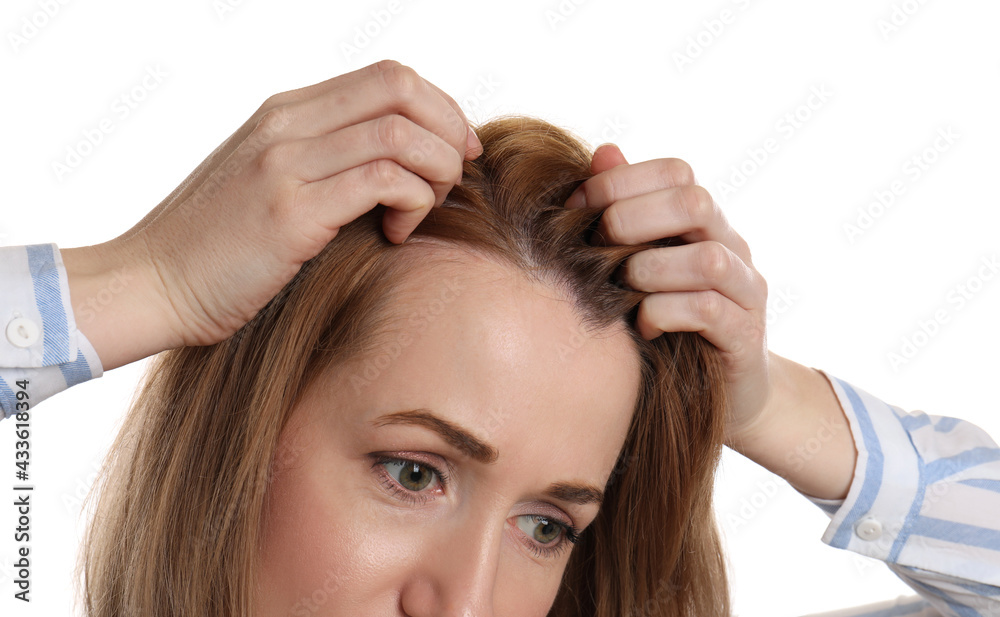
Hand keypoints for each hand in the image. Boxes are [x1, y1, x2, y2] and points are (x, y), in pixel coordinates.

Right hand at [65, 59, 482, 370]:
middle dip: (449, 130)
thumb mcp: (268, 183)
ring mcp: (286, 164)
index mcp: (285, 112)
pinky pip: (382, 180)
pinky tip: (397, 233)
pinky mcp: (291, 212)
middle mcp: (287, 125)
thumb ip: (323, 161)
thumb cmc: (216, 246)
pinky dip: (411, 202)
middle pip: (402, 89)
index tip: (455, 150)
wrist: (149, 283)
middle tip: (454, 177)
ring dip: (436, 170)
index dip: (439, 107)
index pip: (388, 77)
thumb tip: (400, 168)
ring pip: (400, 134)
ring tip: (426, 208)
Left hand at [564, 144, 769, 445]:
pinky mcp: (745, 336)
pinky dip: (666, 313)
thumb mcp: (645, 264)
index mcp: (705, 222)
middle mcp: (733, 247)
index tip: (576, 205)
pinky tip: (641, 326)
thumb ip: (628, 210)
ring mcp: (745, 292)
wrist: (729, 392)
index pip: (677, 172)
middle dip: (634, 218)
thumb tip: (603, 151)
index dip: (623, 180)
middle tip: (597, 244)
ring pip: (707, 259)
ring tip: (620, 288)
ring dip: (649, 270)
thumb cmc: (671, 320)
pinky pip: (709, 310)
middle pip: (696, 202)